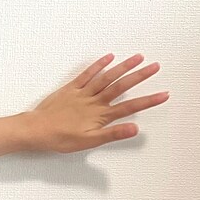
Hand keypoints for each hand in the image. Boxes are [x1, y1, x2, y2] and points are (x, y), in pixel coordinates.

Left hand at [25, 54, 168, 152]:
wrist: (35, 130)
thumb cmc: (60, 138)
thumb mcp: (88, 141)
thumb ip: (112, 134)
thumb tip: (135, 129)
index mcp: (100, 115)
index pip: (129, 107)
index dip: (148, 101)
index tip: (164, 94)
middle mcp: (94, 101)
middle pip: (121, 86)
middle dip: (139, 76)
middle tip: (156, 66)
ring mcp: (82, 93)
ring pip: (106, 77)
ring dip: (123, 66)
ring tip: (138, 57)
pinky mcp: (71, 88)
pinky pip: (87, 74)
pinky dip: (98, 65)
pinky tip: (109, 57)